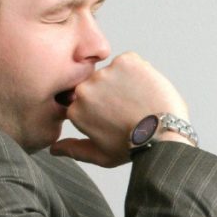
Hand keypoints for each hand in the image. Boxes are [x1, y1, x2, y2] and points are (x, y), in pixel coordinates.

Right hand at [50, 52, 190, 166]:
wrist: (163, 135)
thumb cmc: (133, 148)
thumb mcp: (100, 155)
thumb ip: (74, 150)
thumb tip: (53, 150)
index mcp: (76, 109)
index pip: (86, 100)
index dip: (104, 109)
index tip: (116, 118)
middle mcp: (85, 88)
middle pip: (98, 84)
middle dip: (112, 93)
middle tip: (130, 110)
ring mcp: (106, 72)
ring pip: (114, 72)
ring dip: (125, 82)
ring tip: (140, 101)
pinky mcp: (126, 60)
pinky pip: (130, 62)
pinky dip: (139, 71)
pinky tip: (146, 90)